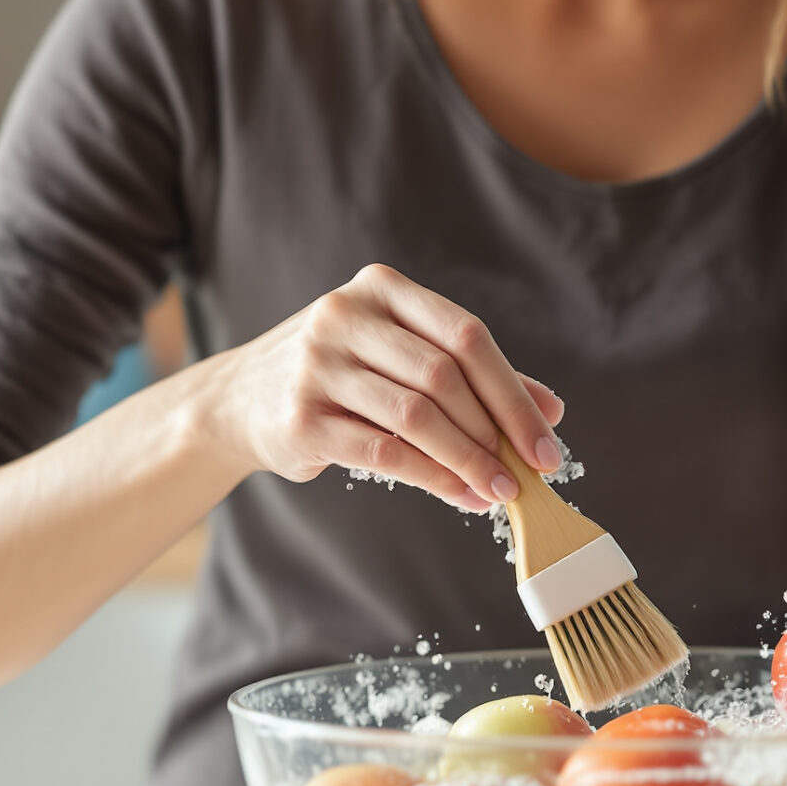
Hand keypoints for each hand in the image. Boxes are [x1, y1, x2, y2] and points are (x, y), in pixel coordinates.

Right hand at [197, 264, 564, 512]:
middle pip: (445, 376)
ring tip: (499, 491)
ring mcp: (318, 365)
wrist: (237, 401)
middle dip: (496, 432)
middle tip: (529, 476)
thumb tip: (550, 411)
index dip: (514, 393)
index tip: (547, 442)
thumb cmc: (339, 376)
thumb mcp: (400, 357)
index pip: (467, 336)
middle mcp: (345, 316)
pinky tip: (459, 496)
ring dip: (468, 460)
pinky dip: (431, 478)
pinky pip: (382, 452)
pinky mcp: (301, 417)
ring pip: (416, 416)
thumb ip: (473, 377)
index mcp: (382, 289)